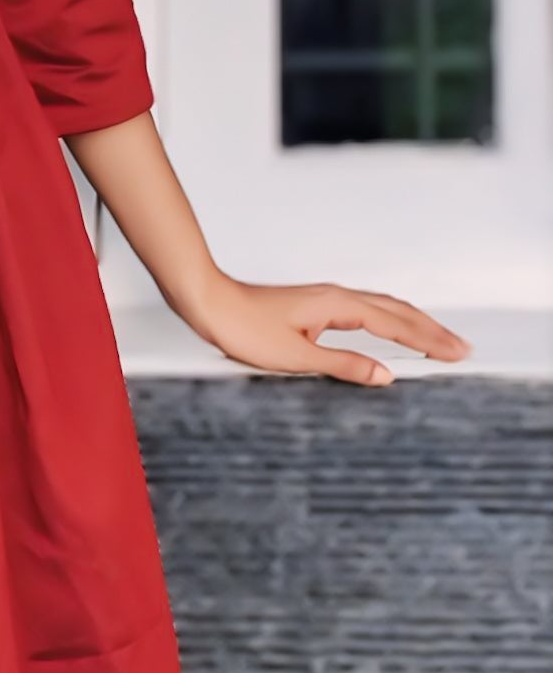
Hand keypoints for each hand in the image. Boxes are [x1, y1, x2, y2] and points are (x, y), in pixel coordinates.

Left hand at [184, 272, 471, 386]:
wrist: (210, 303)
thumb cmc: (243, 328)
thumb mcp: (295, 357)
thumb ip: (343, 366)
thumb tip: (386, 375)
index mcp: (338, 306)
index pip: (396, 325)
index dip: (429, 340)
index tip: (456, 353)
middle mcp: (337, 296)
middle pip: (397, 311)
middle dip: (431, 330)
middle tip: (461, 348)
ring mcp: (327, 299)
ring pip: (383, 308)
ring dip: (414, 323)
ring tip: (438, 338)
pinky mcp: (316, 305)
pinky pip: (366, 310)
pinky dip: (390, 320)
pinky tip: (391, 329)